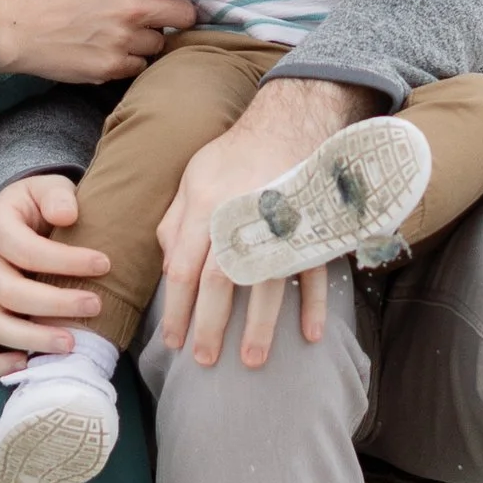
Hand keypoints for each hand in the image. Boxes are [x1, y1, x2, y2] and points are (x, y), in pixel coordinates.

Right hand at [0, 0, 233, 85]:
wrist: (20, 30)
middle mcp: (133, 10)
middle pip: (186, 15)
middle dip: (182, 16)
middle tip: (166, 18)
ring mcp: (125, 42)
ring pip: (162, 45)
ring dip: (151, 42)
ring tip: (119, 35)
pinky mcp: (114, 68)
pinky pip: (141, 68)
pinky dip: (132, 62)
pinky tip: (108, 53)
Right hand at [0, 173, 112, 379]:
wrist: (18, 217)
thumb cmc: (39, 205)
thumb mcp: (49, 187)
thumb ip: (58, 195)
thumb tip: (67, 215)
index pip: (25, 249)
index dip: (65, 261)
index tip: (105, 264)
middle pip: (8, 292)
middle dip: (54, 304)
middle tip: (96, 305)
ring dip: (32, 338)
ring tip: (70, 344)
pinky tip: (28, 364)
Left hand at [154, 77, 371, 370]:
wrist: (290, 121)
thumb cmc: (235, 154)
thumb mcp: (192, 178)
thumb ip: (175, 223)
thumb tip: (168, 269)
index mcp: (206, 207)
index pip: (184, 270)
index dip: (176, 310)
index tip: (173, 342)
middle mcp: (240, 217)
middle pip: (220, 282)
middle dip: (211, 326)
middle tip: (205, 361)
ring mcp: (279, 223)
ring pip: (266, 281)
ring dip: (259, 325)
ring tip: (252, 360)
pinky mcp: (310, 224)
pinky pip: (313, 268)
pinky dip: (313, 303)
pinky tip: (310, 334)